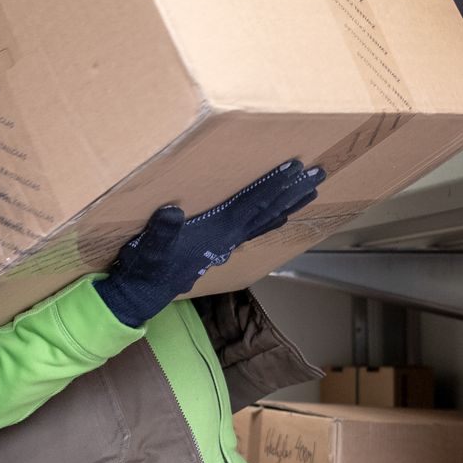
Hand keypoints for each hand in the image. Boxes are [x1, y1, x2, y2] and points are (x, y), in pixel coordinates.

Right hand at [94, 161, 324, 327]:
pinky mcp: (219, 246)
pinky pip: (254, 228)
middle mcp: (228, 237)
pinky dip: (271, 218)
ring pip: (266, 219)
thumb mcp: (148, 247)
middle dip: (293, 192)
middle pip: (268, 210)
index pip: (251, 204)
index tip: (293, 168)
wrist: (143, 294)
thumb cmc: (146, 268)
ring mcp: (226, 243)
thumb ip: (161, 231)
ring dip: (289, 203)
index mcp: (217, 232)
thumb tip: (172, 212)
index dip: (272, 185)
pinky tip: (280, 216)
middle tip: (318, 173)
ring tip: (311, 189)